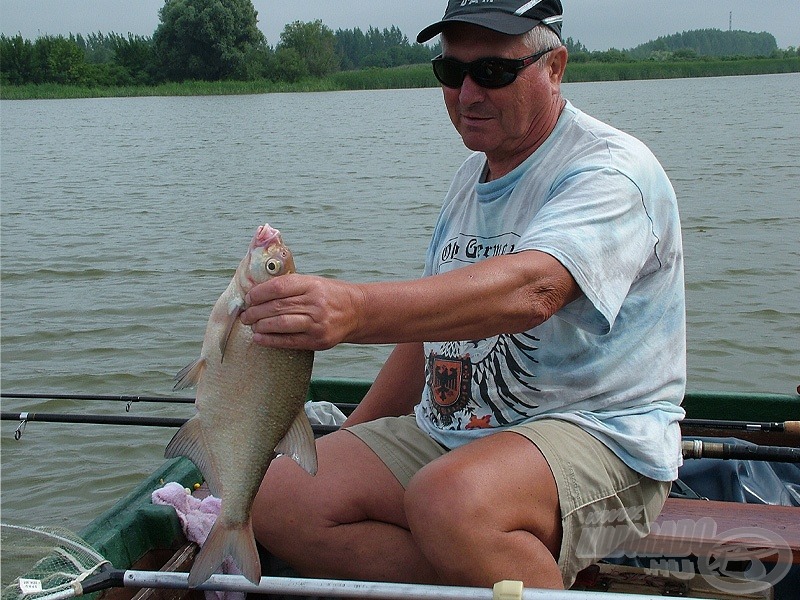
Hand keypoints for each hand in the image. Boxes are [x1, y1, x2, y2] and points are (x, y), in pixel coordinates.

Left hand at [240, 274, 364, 350]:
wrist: (357, 312)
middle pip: (277, 307)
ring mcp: (317, 323)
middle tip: (245, 315)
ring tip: (251, 325)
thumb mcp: (313, 283)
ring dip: (260, 326)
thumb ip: (289, 287)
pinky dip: (270, 340)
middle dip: (255, 312)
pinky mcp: (318, 340)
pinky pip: (289, 341)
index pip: (278, 287)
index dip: (258, 293)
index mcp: (312, 285)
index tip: (248, 298)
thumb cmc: (329, 296)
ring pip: (280, 324)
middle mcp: (315, 303)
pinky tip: (259, 338)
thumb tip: (257, 294)